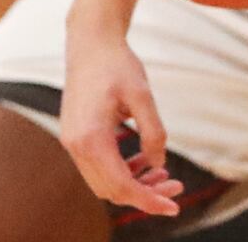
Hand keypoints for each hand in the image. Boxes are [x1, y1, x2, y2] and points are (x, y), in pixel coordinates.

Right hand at [60, 32, 183, 217]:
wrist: (90, 41)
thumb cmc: (116, 63)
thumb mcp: (142, 94)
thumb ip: (152, 131)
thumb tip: (159, 163)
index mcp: (91, 137)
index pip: (121, 185)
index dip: (149, 200)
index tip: (173, 206)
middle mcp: (75, 145)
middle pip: (111, 190)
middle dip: (144, 194)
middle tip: (176, 188)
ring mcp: (72, 141)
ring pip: (103, 181)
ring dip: (133, 184)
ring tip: (163, 176)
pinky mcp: (75, 136)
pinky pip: (98, 167)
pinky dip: (120, 170)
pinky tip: (143, 160)